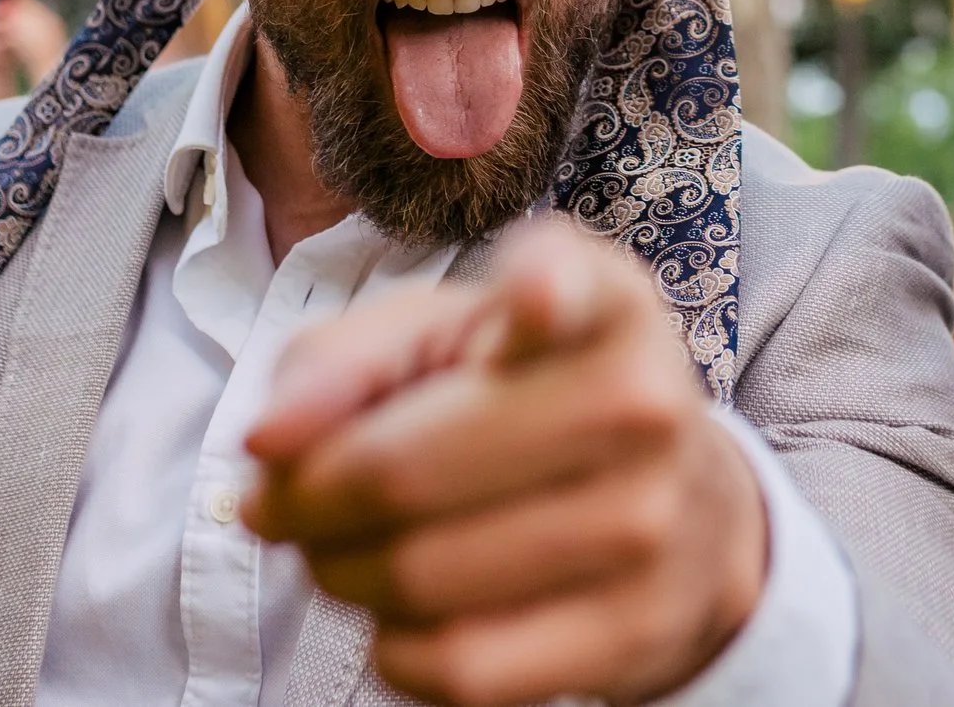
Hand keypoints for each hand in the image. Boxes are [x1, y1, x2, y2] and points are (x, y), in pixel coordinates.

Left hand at [242, 220, 768, 706]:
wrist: (683, 510)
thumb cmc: (527, 398)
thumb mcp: (442, 338)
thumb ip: (338, 360)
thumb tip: (269, 442)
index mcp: (603, 302)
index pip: (572, 287)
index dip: (543, 291)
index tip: (531, 301)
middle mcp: (642, 403)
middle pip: (401, 473)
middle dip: (305, 501)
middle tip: (286, 502)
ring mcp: (648, 524)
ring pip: (417, 578)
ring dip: (341, 575)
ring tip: (349, 552)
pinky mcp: (632, 631)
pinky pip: (458, 665)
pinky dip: (397, 649)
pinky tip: (411, 612)